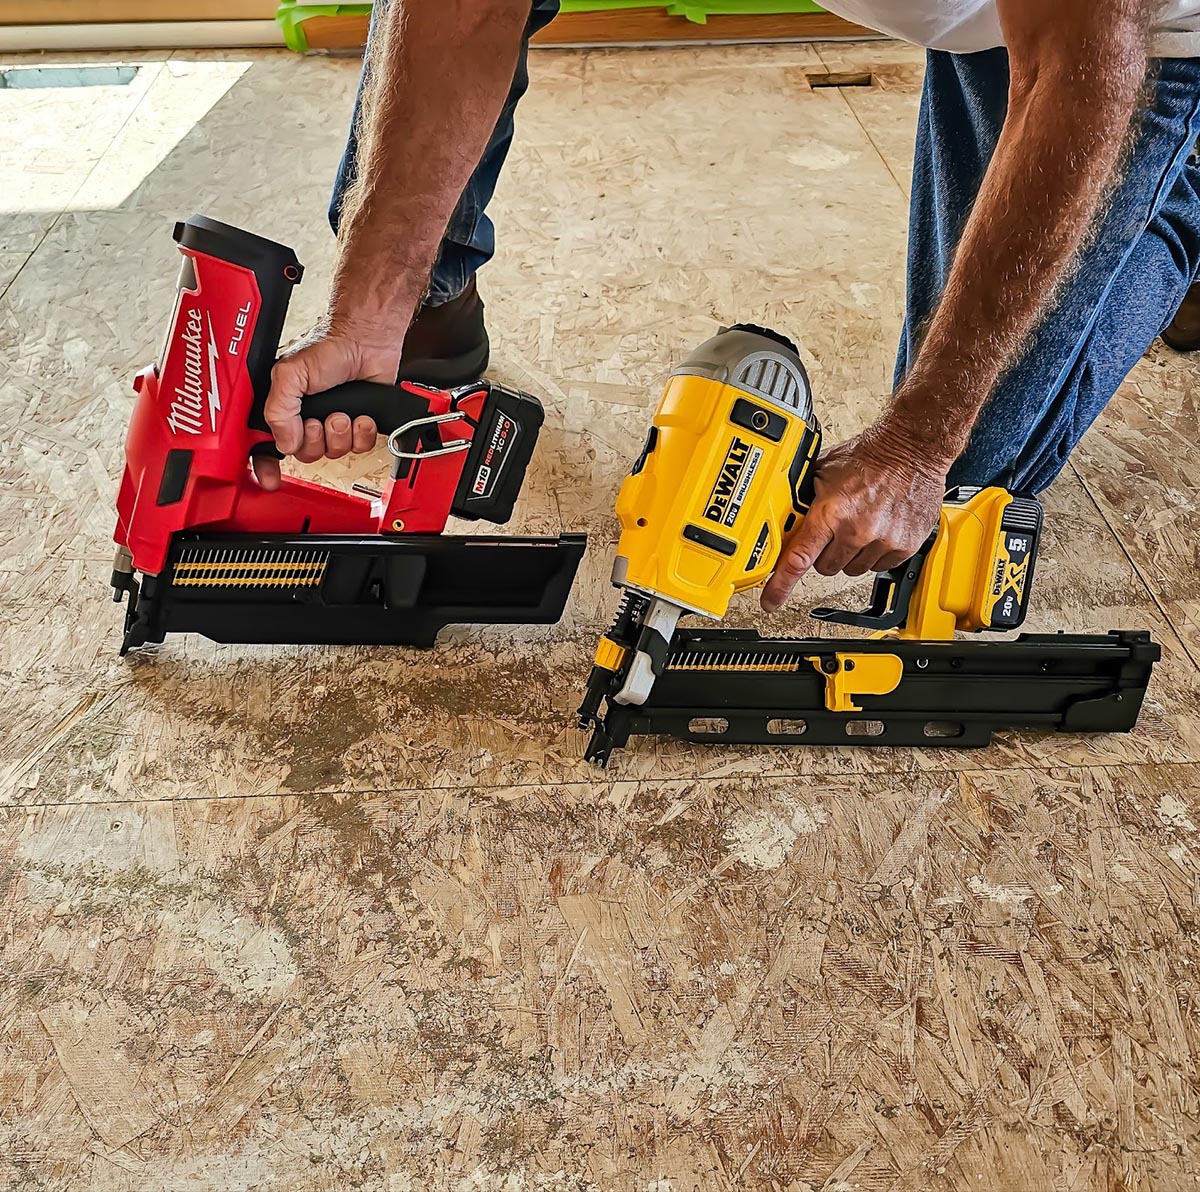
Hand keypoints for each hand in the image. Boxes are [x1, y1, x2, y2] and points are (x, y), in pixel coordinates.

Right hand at [252, 321, 401, 490]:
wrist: (367, 341)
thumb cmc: (328, 348)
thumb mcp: (290, 374)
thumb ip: (279, 410)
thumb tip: (285, 442)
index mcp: (283, 407)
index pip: (265, 445)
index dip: (265, 465)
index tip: (269, 479)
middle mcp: (305, 418)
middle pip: (304, 454)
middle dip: (314, 440)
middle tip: (319, 420)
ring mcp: (332, 423)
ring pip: (333, 453)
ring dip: (339, 435)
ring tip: (342, 414)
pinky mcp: (358, 426)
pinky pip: (359, 449)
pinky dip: (362, 434)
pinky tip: (361, 416)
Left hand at [760, 424, 948, 611]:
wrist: (911, 449)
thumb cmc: (870, 456)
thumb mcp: (822, 472)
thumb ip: (803, 498)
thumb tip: (783, 516)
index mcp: (830, 513)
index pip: (798, 559)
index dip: (781, 584)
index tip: (771, 601)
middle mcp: (856, 531)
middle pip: (825, 568)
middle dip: (824, 553)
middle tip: (832, 531)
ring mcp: (882, 541)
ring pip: (852, 569)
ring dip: (850, 554)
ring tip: (859, 525)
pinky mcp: (903, 547)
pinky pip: (879, 566)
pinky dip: (874, 553)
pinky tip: (877, 530)